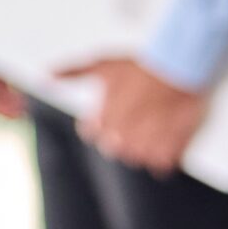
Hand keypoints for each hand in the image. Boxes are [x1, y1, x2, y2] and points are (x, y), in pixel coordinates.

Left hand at [56, 55, 207, 176]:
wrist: (180, 69)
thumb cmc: (141, 66)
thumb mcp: (103, 65)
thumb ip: (73, 73)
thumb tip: (46, 75)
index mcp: (101, 122)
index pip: (92, 134)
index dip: (104, 120)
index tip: (119, 106)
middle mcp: (119, 140)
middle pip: (114, 148)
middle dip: (124, 132)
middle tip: (139, 111)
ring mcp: (144, 148)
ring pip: (137, 157)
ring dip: (144, 142)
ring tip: (154, 119)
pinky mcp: (169, 153)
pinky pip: (161, 163)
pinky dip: (164, 152)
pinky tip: (167, 131)